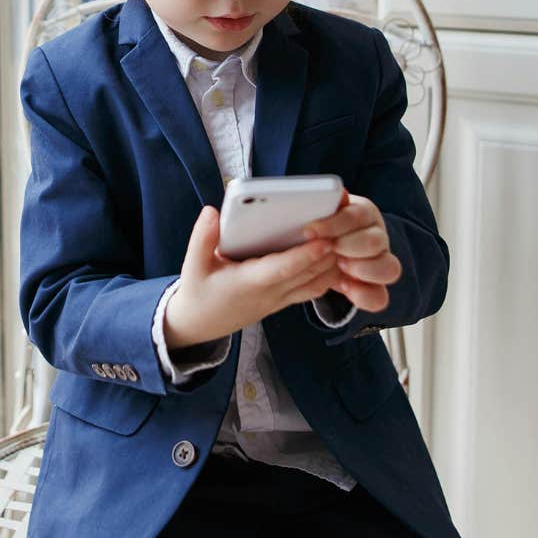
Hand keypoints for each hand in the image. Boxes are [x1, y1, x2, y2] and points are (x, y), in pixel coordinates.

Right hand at [163, 205, 340, 348]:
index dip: (306, 255)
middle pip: (308, 275)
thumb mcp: (192, 265)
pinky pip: (311, 290)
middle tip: (346, 229)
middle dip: (329, 254)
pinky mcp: (282, 302)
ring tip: (345, 239)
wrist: (199, 326)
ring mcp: (279, 300)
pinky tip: (334, 257)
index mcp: (249, 283)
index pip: (284, 269)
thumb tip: (212, 212)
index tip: (324, 238)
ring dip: (332, 265)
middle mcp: (269, 294)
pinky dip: (326, 275)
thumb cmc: (198, 292)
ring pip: (315, 285)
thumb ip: (202, 238)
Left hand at [303, 190, 401, 311]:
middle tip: (328, 249)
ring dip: (362, 269)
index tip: (310, 231)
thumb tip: (339, 193)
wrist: (317, 247)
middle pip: (375, 241)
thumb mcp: (317, 212)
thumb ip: (325, 204)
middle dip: (348, 246)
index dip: (334, 224)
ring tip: (339, 267)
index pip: (357, 215)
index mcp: (364, 213)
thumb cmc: (316, 225)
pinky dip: (364, 295)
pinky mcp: (376, 287)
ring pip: (389, 268)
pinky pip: (380, 297)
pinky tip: (345, 288)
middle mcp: (377, 236)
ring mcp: (380, 263)